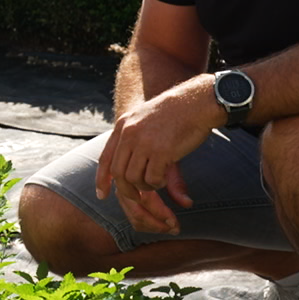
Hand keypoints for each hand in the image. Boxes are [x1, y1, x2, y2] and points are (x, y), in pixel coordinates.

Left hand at [95, 81, 215, 233]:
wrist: (196, 102)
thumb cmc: (175, 114)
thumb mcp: (145, 120)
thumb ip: (132, 139)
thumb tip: (126, 164)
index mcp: (122, 126)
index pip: (105, 158)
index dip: (102, 179)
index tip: (102, 195)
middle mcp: (129, 134)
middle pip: (118, 172)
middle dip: (127, 190)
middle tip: (138, 197)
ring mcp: (144, 143)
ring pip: (134, 178)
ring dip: (146, 186)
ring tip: (157, 181)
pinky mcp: (161, 151)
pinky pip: (153, 178)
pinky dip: (158, 183)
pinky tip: (165, 178)